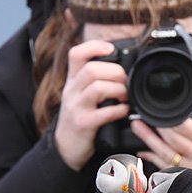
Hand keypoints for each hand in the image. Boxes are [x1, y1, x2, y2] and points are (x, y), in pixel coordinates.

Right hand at [54, 40, 129, 170]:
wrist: (65, 146)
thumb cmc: (79, 116)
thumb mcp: (80, 93)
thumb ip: (94, 79)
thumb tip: (121, 66)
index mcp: (72, 80)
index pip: (76, 54)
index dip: (94, 46)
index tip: (112, 49)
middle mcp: (71, 91)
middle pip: (92, 69)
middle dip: (115, 72)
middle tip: (126, 81)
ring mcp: (76, 107)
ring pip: (97, 88)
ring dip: (119, 90)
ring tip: (125, 96)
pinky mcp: (83, 124)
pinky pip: (104, 113)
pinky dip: (119, 110)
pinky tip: (124, 111)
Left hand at [132, 82, 191, 174]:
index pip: (185, 127)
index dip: (169, 118)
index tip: (158, 108)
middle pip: (172, 139)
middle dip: (156, 126)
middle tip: (142, 114)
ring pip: (164, 153)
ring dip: (148, 139)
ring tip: (137, 126)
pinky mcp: (185, 176)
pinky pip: (164, 166)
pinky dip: (151, 157)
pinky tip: (143, 149)